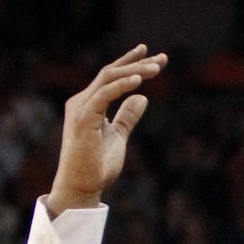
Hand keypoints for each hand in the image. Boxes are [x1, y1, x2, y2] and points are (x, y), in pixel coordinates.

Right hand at [47, 44, 167, 215]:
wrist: (81, 187)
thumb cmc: (97, 166)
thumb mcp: (118, 136)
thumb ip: (127, 117)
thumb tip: (142, 98)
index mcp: (90, 104)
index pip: (111, 76)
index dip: (130, 63)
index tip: (151, 56)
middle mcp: (83, 101)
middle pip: (112, 73)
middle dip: (137, 63)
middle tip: (163, 59)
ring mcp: (81, 108)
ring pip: (109, 79)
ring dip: (134, 72)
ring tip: (156, 69)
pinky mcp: (83, 118)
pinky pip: (104, 95)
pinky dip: (121, 86)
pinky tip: (138, 82)